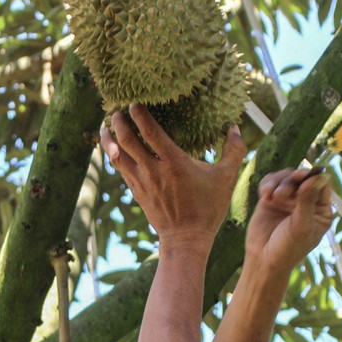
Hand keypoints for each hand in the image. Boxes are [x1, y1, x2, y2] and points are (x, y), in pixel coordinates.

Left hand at [100, 105, 246, 250]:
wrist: (186, 239)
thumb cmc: (207, 208)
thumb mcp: (226, 178)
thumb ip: (234, 150)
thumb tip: (235, 126)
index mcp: (173, 163)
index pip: (150, 132)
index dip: (139, 114)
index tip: (134, 102)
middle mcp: (152, 170)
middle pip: (127, 140)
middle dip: (119, 121)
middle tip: (118, 109)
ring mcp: (141, 182)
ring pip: (117, 155)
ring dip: (109, 138)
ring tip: (105, 125)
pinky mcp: (136, 192)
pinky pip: (120, 169)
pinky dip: (114, 155)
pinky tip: (112, 148)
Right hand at [246, 168, 332, 273]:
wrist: (262, 260)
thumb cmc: (288, 248)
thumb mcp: (301, 225)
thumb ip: (308, 200)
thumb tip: (319, 176)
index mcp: (321, 210)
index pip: (322, 185)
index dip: (314, 177)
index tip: (305, 178)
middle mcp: (306, 202)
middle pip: (303, 177)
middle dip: (294, 179)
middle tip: (289, 184)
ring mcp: (288, 200)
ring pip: (286, 177)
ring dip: (280, 182)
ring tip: (274, 196)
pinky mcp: (271, 199)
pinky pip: (271, 182)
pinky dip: (268, 184)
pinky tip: (265, 194)